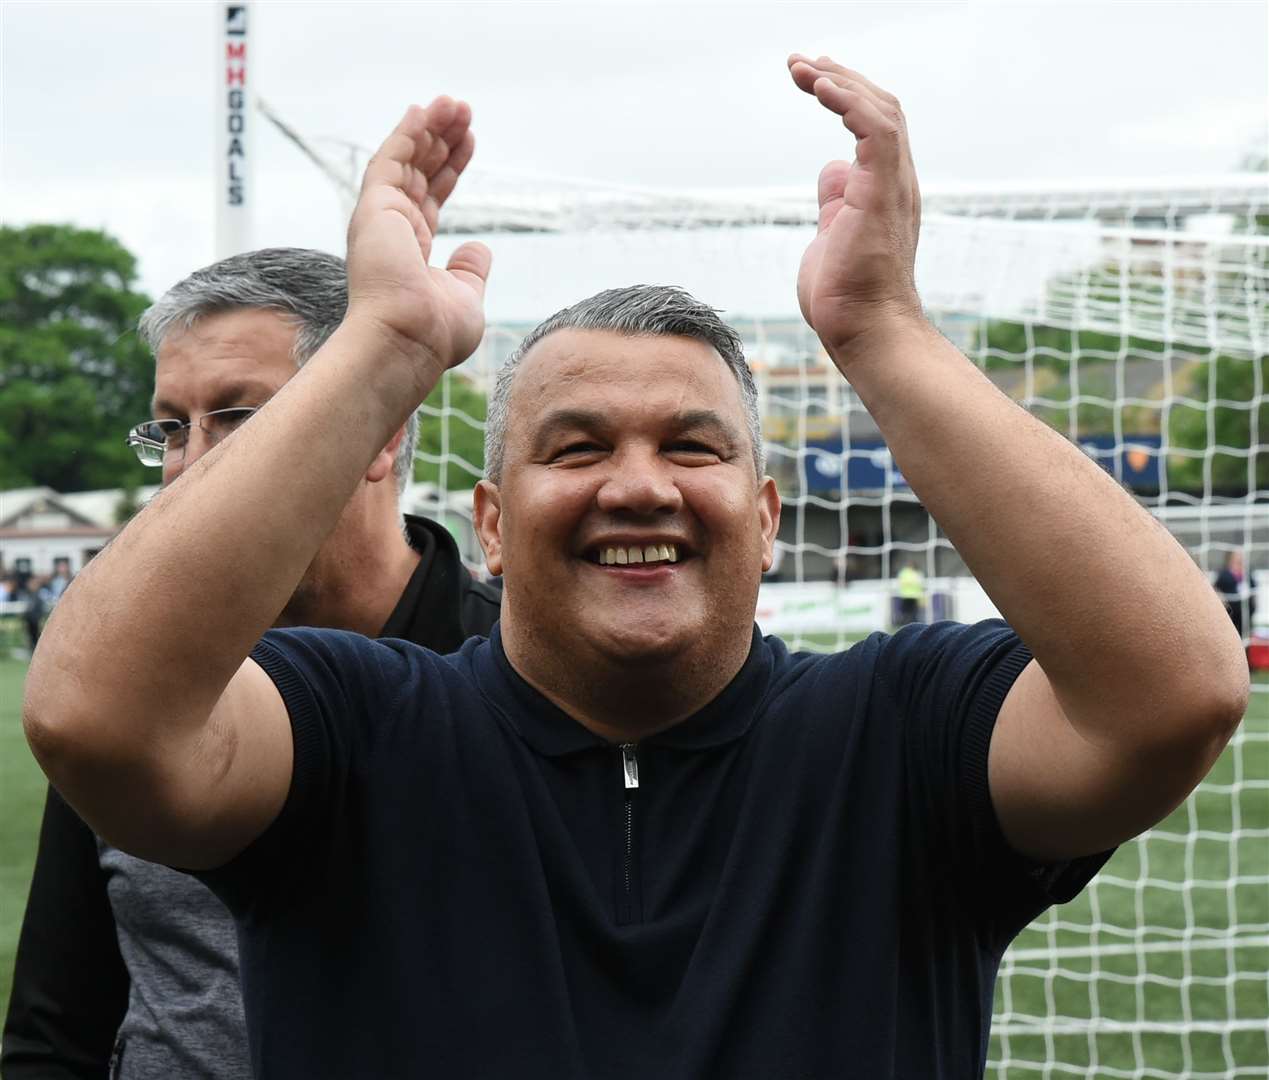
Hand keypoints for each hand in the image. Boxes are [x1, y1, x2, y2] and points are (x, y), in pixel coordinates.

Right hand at [345, 97, 491, 380]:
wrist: (410, 339)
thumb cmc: (435, 331)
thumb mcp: (466, 297)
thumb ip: (470, 270)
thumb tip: (478, 248)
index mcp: (411, 252)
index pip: (431, 198)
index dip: (450, 168)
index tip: (469, 142)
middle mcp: (392, 232)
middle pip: (419, 173)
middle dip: (442, 140)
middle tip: (463, 112)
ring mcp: (380, 219)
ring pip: (406, 160)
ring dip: (429, 129)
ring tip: (454, 104)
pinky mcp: (373, 208)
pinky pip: (390, 159)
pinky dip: (406, 134)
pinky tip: (424, 111)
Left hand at [789, 56, 923, 358]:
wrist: (865, 330)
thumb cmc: (847, 297)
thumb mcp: (831, 237)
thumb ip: (835, 202)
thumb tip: (832, 170)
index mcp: (885, 191)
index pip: (875, 127)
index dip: (847, 97)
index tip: (814, 79)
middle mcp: (897, 182)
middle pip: (881, 108)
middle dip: (840, 78)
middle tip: (802, 64)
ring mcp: (893, 186)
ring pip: (881, 110)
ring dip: (840, 82)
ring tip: (804, 67)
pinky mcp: (883, 192)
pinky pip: (875, 129)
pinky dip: (848, 101)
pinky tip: (820, 87)